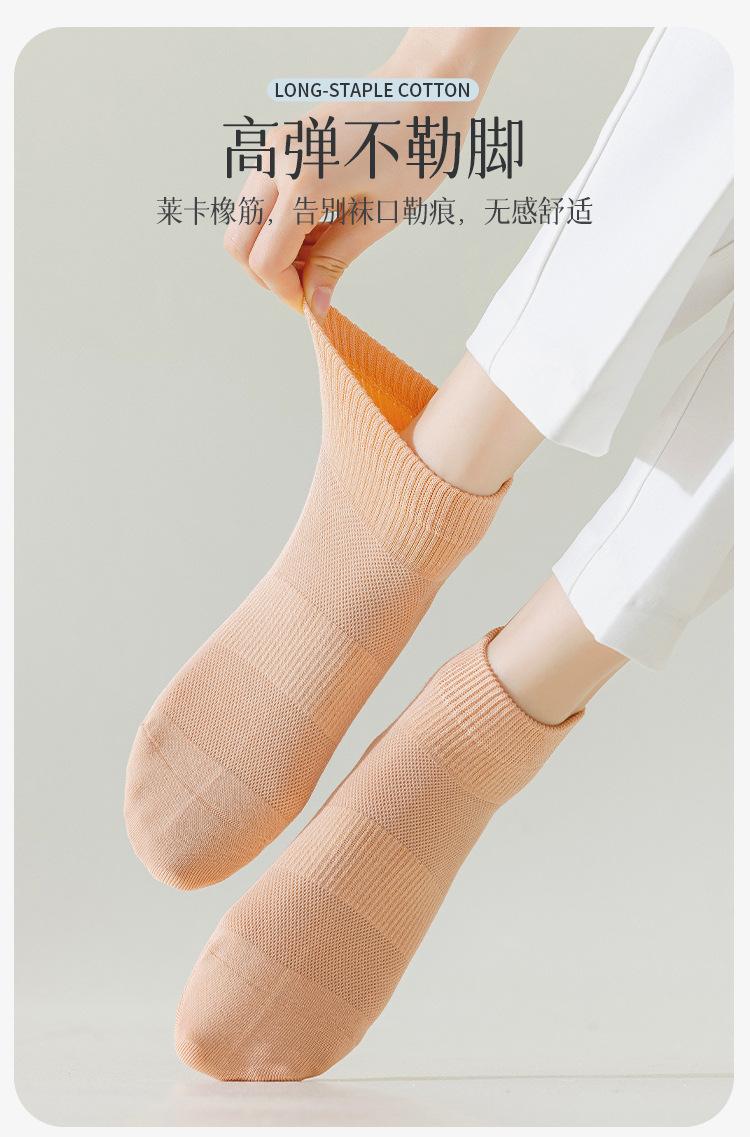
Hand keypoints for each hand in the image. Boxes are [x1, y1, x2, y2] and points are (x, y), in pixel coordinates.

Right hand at [224, 28, 516, 319]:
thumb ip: (334, 261)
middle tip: (308, 286)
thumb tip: (313, 305)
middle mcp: (277, 160)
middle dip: (268, 275)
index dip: (285, 292)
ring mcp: (274, 148)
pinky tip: (318, 229)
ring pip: (244, 220)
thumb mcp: (377, 217)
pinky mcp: (280, 143)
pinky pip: (260, 198)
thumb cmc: (414, 149)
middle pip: (238, 242)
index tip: (311, 305)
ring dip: (271, 249)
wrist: (425, 90)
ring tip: (319, 256)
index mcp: (304, 182)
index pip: (266, 260)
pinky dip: (278, 225)